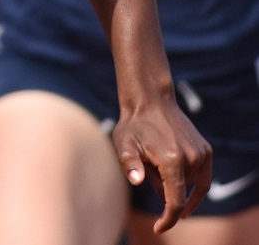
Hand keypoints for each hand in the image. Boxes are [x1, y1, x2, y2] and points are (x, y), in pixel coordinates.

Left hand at [113, 96, 212, 232]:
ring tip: (156, 159)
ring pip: (190, 184)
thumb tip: (137, 182)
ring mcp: (202, 154)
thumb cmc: (133, 124)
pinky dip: (194, 187)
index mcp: (172, 160)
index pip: (175, 201)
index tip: (159, 229)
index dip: (168, 219)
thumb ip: (129, 163)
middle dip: (163, 189)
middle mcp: (192, 158)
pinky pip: (203, 178)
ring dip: (174, 181)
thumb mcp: (123, 143)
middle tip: (146, 165)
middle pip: (180, 192)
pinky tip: (185, 192)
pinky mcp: (206, 151)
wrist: (150, 100)